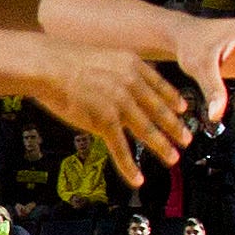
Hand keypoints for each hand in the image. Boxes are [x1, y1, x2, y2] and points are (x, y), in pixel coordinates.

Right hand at [20, 41, 197, 184]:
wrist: (49, 66)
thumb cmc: (66, 60)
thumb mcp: (103, 55)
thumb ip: (119, 68)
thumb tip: (125, 77)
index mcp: (132, 66)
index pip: (160, 86)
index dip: (173, 100)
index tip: (182, 110)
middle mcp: (131, 85)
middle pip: (159, 110)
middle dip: (175, 128)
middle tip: (186, 139)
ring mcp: (120, 104)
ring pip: (147, 130)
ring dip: (161, 147)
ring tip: (172, 158)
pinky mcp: (104, 122)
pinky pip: (120, 148)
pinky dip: (129, 166)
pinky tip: (137, 179)